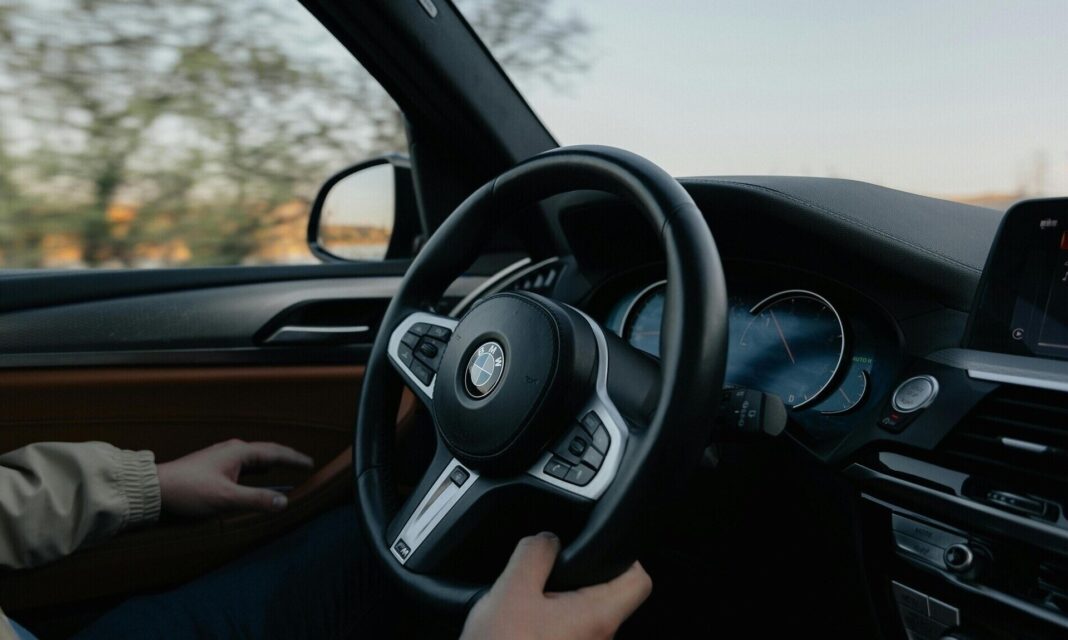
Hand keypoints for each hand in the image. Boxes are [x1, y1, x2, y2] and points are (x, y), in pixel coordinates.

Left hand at [157, 439, 312, 516]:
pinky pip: (243, 463)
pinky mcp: (212, 465)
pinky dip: (256, 468)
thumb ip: (257, 500)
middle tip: (302, 464)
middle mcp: (232, 449)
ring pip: (254, 457)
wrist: (154, 489)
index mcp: (239, 452)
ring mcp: (221, 456)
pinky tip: (254, 475)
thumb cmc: (190, 491)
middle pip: (266, 451)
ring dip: (270, 462)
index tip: (311, 464)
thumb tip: (285, 502)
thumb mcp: (226, 498)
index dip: (294, 459)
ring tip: (283, 467)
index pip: (276, 453)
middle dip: (285, 457)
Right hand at [461, 532, 651, 639]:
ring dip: (559, 607)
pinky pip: (568, 636)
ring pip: (584, 619)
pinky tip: (521, 628)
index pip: (638, 581)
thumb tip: (548, 538)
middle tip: (547, 576)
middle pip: (607, 598)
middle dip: (578, 581)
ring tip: (527, 605)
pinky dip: (549, 627)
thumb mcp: (511, 591)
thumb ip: (534, 555)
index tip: (598, 549)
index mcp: (597, 617)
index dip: (623, 557)